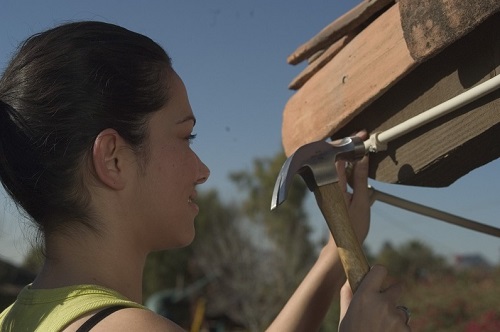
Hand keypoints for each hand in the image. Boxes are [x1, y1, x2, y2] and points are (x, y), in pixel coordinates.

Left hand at [327, 130, 370, 247]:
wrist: (343, 242)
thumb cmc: (352, 226)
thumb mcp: (361, 201)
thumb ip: (361, 179)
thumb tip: (363, 158)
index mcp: (332, 186)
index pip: (337, 158)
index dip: (349, 145)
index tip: (361, 137)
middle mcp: (326, 185)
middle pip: (335, 158)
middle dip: (349, 147)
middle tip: (363, 139)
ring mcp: (326, 188)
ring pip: (337, 165)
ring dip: (350, 157)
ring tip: (363, 150)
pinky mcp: (330, 192)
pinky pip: (338, 174)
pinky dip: (348, 168)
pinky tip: (359, 166)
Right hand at [339, 265, 410, 331]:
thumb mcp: (345, 314)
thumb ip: (348, 295)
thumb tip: (349, 279)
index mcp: (365, 295)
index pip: (380, 270)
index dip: (378, 273)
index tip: (376, 278)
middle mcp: (383, 303)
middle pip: (398, 287)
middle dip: (392, 294)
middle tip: (383, 304)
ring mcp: (396, 317)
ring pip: (401, 310)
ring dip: (394, 316)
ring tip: (381, 328)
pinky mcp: (406, 330)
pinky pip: (405, 325)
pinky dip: (399, 330)